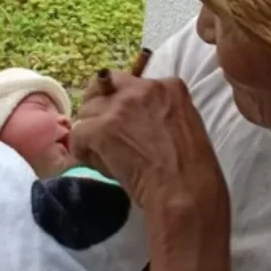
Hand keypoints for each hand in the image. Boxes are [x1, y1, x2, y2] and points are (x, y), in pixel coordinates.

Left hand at [71, 70, 225, 210]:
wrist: (183, 188)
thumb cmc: (192, 168)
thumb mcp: (185, 124)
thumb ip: (161, 112)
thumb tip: (136, 119)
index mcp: (168, 86)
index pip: (128, 82)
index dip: (121, 103)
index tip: (125, 122)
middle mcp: (141, 88)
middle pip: (101, 88)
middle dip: (99, 110)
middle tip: (104, 134)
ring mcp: (119, 107)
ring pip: (86, 112)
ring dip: (91, 133)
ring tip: (104, 154)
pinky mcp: (101, 128)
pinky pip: (78, 134)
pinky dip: (84, 151)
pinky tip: (100, 165)